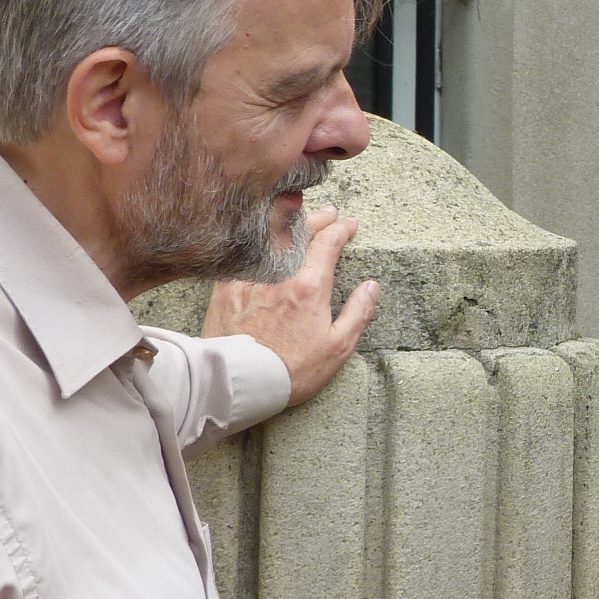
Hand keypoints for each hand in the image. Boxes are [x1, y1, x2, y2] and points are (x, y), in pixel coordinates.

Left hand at [203, 209, 380, 405]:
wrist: (242, 383)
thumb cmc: (293, 370)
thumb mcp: (338, 347)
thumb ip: (358, 313)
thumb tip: (372, 287)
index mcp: (309, 286)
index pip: (329, 242)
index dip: (343, 229)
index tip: (351, 225)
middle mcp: (279, 275)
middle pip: (301, 232)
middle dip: (319, 219)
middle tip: (331, 215)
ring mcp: (250, 278)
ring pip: (271, 238)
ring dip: (290, 225)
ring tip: (300, 220)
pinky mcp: (227, 288)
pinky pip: (244, 255)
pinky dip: (258, 243)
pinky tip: (263, 243)